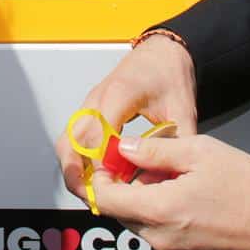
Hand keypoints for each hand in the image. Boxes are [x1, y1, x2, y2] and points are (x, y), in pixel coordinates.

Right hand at [57, 34, 197, 200]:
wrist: (162, 52)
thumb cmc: (170, 74)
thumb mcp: (182, 109)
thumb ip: (177, 143)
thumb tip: (174, 176)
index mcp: (119, 94)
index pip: (97, 134)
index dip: (99, 164)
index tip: (109, 185)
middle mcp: (97, 99)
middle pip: (72, 141)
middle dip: (76, 173)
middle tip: (92, 198)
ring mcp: (90, 104)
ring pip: (67, 141)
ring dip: (74, 169)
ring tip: (91, 193)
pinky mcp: (89, 111)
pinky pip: (74, 138)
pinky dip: (78, 160)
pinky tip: (94, 177)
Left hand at [89, 134, 249, 249]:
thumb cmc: (249, 189)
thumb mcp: (201, 152)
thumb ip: (154, 151)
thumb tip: (122, 149)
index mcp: (158, 210)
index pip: (105, 200)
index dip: (101, 179)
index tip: (108, 166)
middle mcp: (162, 242)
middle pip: (125, 216)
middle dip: (132, 192)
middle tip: (158, 172)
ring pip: (149, 232)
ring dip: (155, 211)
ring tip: (186, 192)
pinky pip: (171, 248)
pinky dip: (176, 231)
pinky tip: (201, 215)